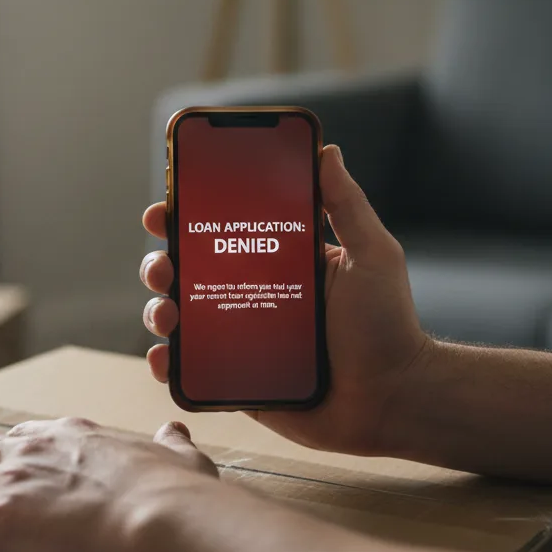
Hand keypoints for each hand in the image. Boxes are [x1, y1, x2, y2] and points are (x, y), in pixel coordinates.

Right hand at [140, 144, 431, 455]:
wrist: (392, 400)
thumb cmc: (388, 326)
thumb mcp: (372, 255)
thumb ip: (347, 205)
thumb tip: (327, 151)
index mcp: (277, 262)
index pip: (222, 232)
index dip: (185, 218)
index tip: (164, 210)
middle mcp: (252, 296)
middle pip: (189, 273)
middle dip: (160, 264)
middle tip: (162, 266)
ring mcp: (241, 339)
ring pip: (182, 319)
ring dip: (159, 311)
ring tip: (166, 314)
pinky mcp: (237, 379)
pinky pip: (192, 368)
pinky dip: (168, 363)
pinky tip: (163, 358)